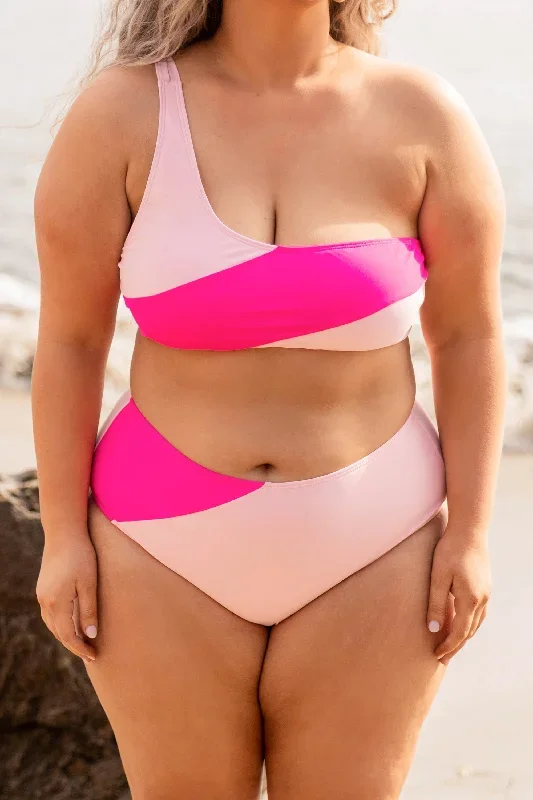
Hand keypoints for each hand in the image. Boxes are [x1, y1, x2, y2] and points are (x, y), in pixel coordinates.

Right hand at [36, 532, 97, 663]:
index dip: (80, 648)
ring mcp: (41, 595)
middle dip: (74, 645)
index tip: (94, 656)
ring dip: (66, 635)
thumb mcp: (89, 583)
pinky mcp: (43, 588)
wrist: (64, 532)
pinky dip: (61, 623)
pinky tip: (72, 623)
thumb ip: (89, 610)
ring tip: (83, 642)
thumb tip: (90, 635)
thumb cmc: (81, 555)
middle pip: (58, 632)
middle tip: (91, 653)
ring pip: (53, 624)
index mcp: (56, 603)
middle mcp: (45, 602)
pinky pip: (51, 614)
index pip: (68, 636)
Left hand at [427, 529, 490, 665]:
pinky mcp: (485, 587)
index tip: (437, 656)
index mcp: (470, 599)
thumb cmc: (450, 550)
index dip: (448, 646)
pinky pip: (478, 613)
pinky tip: (460, 624)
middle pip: (469, 631)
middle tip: (442, 659)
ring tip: (450, 646)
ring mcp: (486, 593)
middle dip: (456, 646)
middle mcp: (482, 599)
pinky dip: (469, 624)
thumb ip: (437, 603)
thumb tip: (434, 629)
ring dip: (463, 636)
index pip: (459, 632)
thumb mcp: (438, 576)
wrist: (470, 530)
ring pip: (476, 624)